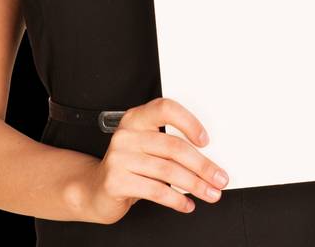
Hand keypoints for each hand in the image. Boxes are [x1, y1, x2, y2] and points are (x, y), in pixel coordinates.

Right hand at [74, 97, 228, 223]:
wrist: (95, 189)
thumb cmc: (130, 166)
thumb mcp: (148, 148)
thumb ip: (171, 146)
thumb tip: (210, 161)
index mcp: (137, 119)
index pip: (166, 109)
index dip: (189, 122)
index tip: (207, 141)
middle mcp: (126, 135)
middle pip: (174, 147)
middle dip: (203, 166)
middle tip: (219, 178)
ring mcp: (118, 158)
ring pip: (168, 171)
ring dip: (195, 185)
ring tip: (210, 193)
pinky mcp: (115, 181)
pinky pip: (155, 191)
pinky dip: (176, 199)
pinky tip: (186, 204)